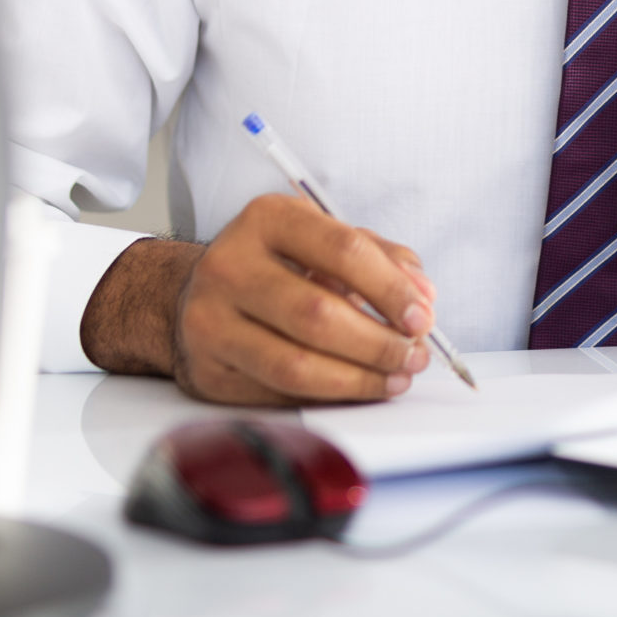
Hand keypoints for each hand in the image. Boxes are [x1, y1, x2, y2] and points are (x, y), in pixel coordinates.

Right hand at [79, 192, 439, 404]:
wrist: (194, 295)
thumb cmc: (274, 265)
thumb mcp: (322, 240)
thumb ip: (379, 258)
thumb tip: (423, 295)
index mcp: (267, 219)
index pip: (342, 250)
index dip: (391, 288)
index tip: (422, 316)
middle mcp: (230, 265)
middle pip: (319, 314)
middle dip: (379, 343)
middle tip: (415, 355)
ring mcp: (210, 321)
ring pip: (297, 366)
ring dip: (359, 379)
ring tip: (395, 377)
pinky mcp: (207, 370)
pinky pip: (279, 394)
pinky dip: (329, 397)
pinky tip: (358, 389)